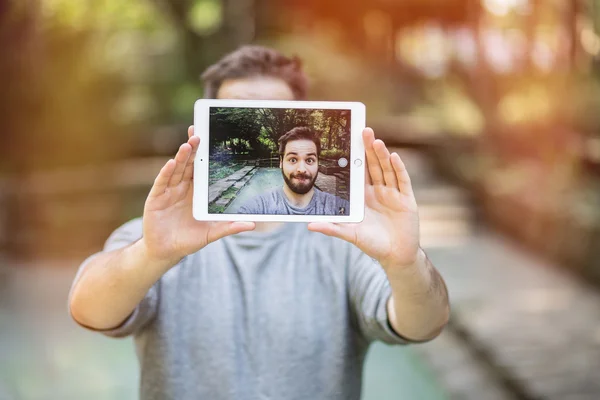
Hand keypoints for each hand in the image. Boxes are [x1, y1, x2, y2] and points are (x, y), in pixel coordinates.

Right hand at [142, 126, 254, 263]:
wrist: (165, 252)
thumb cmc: (188, 240)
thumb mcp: (211, 233)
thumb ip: (229, 227)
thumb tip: (252, 225)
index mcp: (195, 192)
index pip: (200, 169)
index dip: (204, 155)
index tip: (210, 139)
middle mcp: (181, 188)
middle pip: (187, 165)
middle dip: (192, 149)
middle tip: (198, 133)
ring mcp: (168, 192)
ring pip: (175, 170)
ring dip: (181, 157)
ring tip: (188, 145)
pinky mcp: (155, 199)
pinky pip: (162, 183)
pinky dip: (166, 173)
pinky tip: (171, 164)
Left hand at [308, 127, 419, 267]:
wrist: (396, 256)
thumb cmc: (373, 244)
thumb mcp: (350, 234)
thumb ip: (332, 228)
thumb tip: (309, 226)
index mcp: (364, 196)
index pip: (359, 172)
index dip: (355, 157)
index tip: (349, 140)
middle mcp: (379, 191)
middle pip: (374, 165)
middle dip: (369, 149)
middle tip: (364, 130)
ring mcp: (394, 194)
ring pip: (387, 170)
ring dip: (383, 155)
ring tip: (376, 141)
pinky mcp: (407, 200)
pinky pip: (402, 181)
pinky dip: (399, 169)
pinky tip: (394, 157)